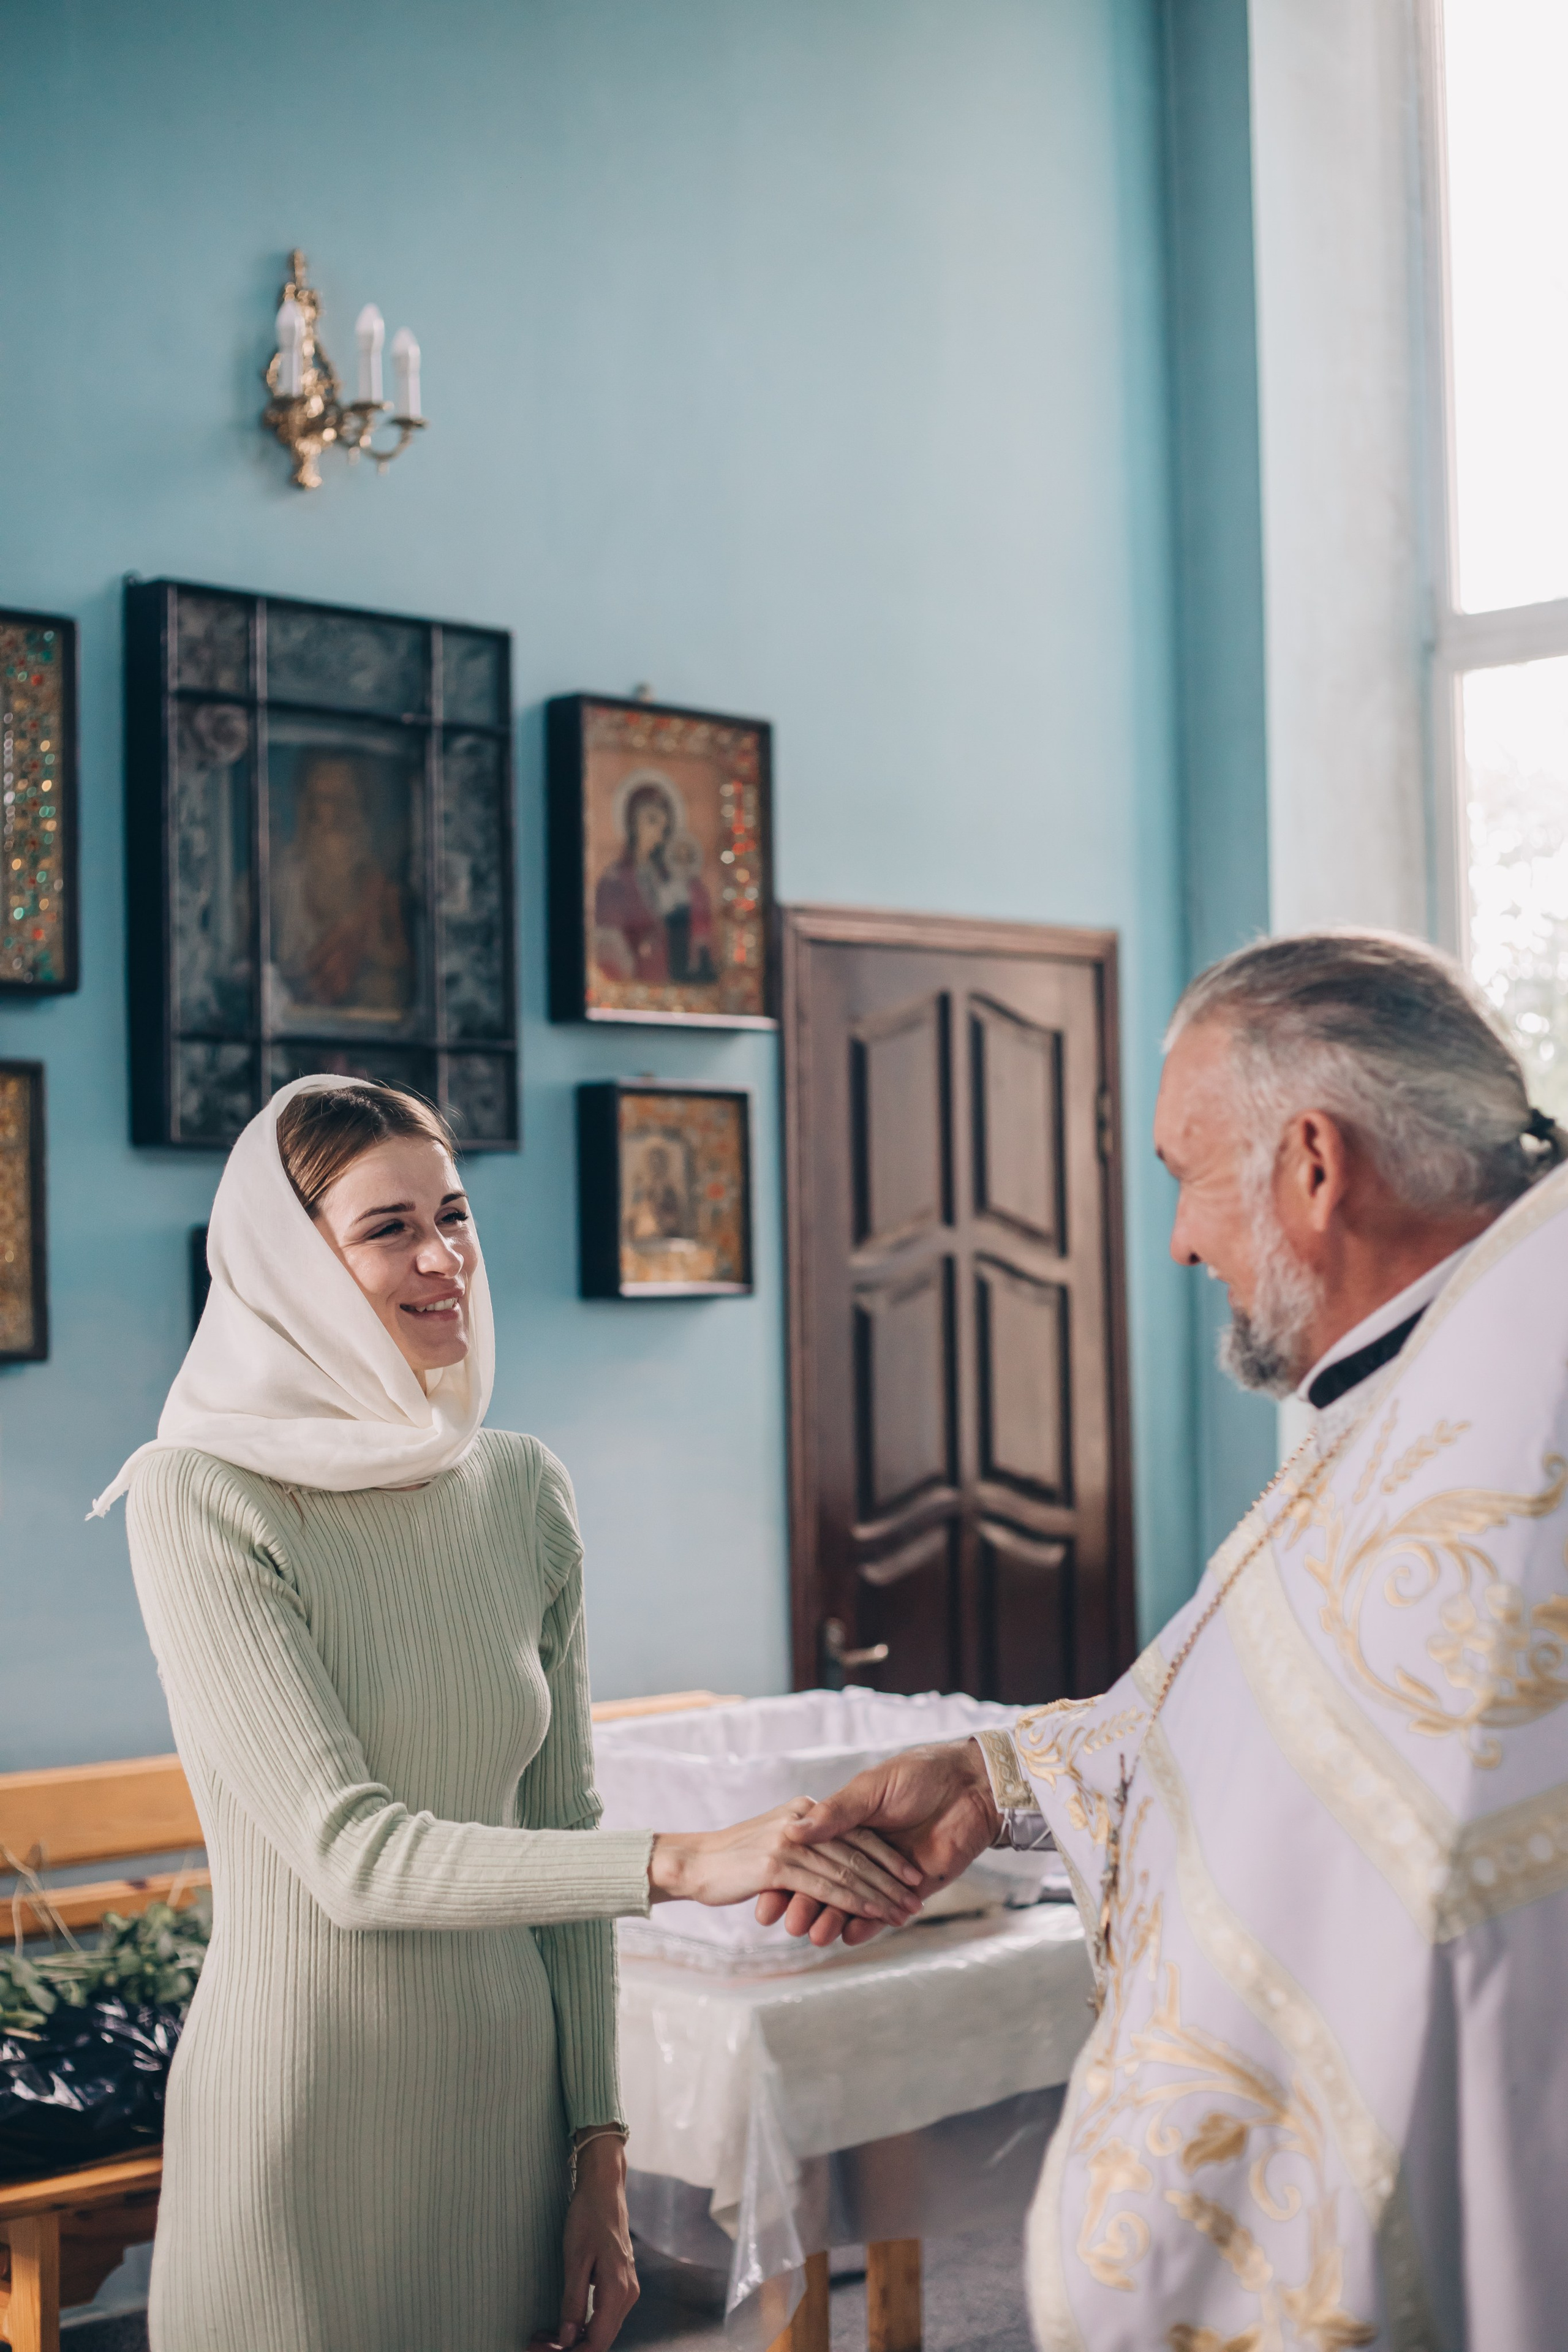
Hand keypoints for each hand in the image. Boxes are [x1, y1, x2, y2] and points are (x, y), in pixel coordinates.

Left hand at [541, 2134, 638, 2351]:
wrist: (605, 2187)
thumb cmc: (588, 2217)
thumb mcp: (575, 2259)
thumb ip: (573, 2302)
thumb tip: (568, 2339)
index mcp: (618, 2290)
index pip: (597, 2342)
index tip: (540, 2350)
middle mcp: (628, 2294)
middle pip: (601, 2340)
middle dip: (569, 2348)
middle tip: (535, 2344)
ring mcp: (628, 2289)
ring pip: (603, 2330)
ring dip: (575, 2339)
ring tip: (544, 2337)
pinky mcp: (622, 2283)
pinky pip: (605, 2316)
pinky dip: (584, 2325)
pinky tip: (563, 2324)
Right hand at [648, 1799, 922, 1926]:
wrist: (688, 1859)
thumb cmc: (730, 1852)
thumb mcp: (777, 1839)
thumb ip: (810, 1839)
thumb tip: (839, 1856)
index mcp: (806, 1811)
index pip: (855, 1836)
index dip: (885, 1860)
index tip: (909, 1881)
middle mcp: (803, 1822)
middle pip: (858, 1854)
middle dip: (890, 1881)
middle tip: (914, 1905)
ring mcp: (791, 1842)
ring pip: (847, 1872)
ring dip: (879, 1897)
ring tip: (903, 1917)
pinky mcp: (779, 1864)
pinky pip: (826, 1887)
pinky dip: (853, 1905)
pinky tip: (871, 1922)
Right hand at [755, 1739, 1000, 1947]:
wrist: (972, 1785)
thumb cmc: (921, 1774)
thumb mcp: (873, 1788)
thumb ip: (837, 1812)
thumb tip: (794, 1830)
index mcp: (848, 1822)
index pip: (813, 1855)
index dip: (790, 1877)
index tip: (768, 1900)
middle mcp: (863, 1849)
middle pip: (829, 1882)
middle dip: (809, 1905)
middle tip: (790, 1925)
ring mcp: (888, 1871)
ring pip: (854, 1901)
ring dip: (835, 1919)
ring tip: (815, 1937)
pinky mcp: (914, 1888)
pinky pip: (885, 1911)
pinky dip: (868, 1925)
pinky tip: (848, 1936)